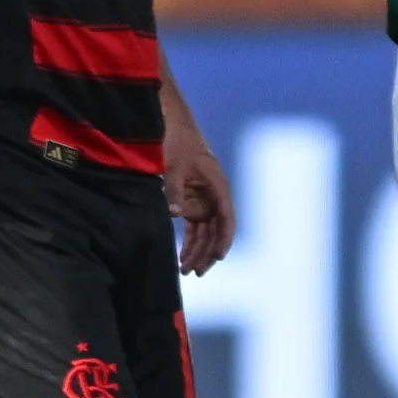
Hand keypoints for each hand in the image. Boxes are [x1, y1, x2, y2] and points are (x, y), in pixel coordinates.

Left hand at [160, 104, 234, 275]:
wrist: (171, 125)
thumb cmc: (177, 142)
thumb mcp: (174, 165)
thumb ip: (174, 190)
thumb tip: (175, 214)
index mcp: (218, 186)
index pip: (226, 218)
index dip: (223, 239)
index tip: (218, 257)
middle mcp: (215, 196)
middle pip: (216, 231)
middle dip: (207, 253)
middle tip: (195, 272)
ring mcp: (204, 200)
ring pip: (205, 233)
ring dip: (197, 251)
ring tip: (185, 270)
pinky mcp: (192, 202)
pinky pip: (195, 227)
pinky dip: (189, 242)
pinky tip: (182, 257)